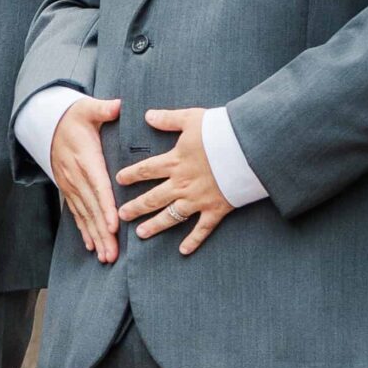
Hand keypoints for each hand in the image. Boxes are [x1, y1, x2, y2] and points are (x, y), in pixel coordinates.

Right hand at [49, 94, 121, 263]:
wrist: (47, 123)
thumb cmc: (73, 116)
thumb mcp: (87, 108)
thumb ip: (103, 109)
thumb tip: (118, 105)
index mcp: (85, 159)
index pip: (98, 186)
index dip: (105, 207)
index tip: (113, 225)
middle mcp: (76, 177)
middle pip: (92, 208)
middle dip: (102, 232)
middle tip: (113, 254)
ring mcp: (70, 185)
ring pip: (84, 216)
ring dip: (95, 237)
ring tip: (106, 257)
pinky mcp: (68, 189)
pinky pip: (76, 213)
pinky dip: (84, 231)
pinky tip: (92, 247)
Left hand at [118, 107, 232, 254]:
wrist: (249, 148)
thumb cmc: (222, 131)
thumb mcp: (192, 119)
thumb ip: (168, 119)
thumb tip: (147, 115)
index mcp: (175, 162)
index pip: (145, 170)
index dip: (130, 175)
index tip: (118, 181)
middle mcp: (182, 184)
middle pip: (152, 198)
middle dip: (135, 207)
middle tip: (121, 216)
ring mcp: (198, 199)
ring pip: (171, 216)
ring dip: (154, 226)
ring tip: (140, 234)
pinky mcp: (215, 209)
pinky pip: (202, 229)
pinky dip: (193, 241)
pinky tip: (183, 251)